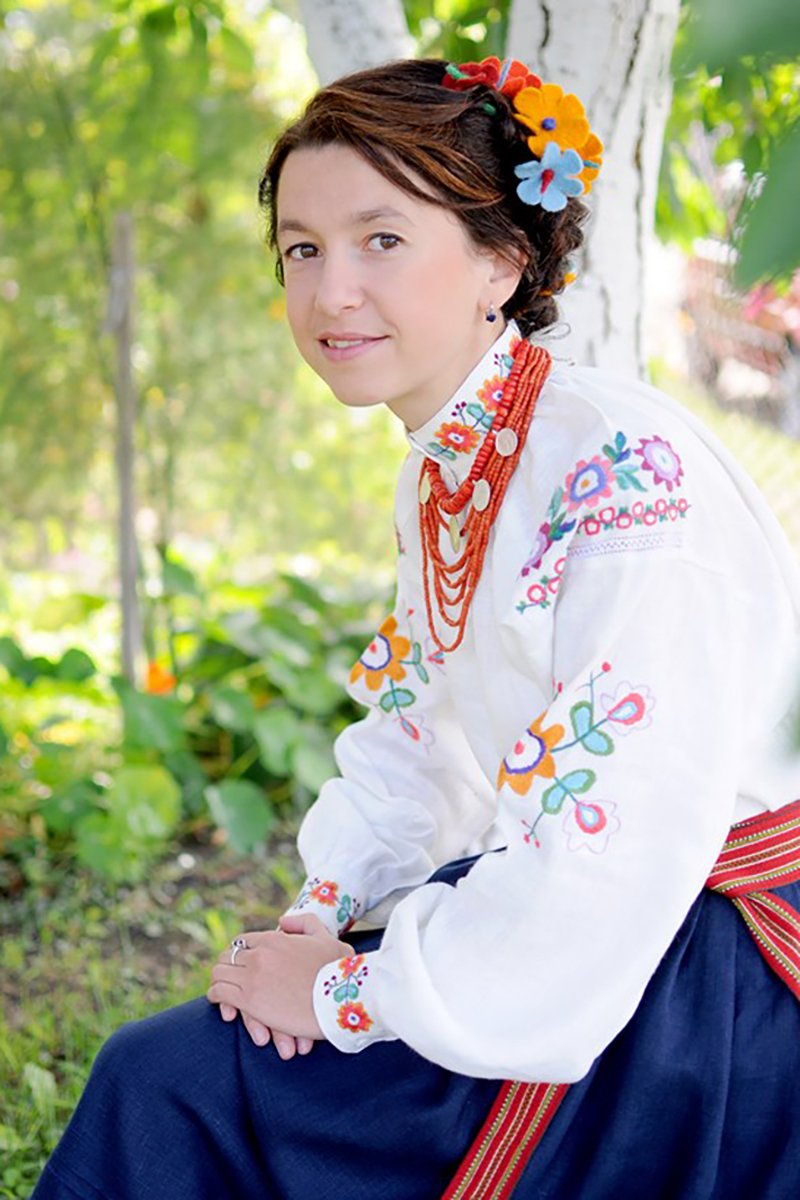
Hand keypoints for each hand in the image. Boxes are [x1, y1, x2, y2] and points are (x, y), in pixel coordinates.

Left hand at [208, 914, 350, 1054]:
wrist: (339, 1001)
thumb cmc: (338, 972)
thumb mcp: (326, 938)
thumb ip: (304, 923)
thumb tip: (281, 921)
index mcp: (275, 939)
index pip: (244, 941)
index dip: (241, 953)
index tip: (242, 963)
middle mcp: (259, 954)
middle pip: (228, 955)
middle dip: (227, 966)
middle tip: (229, 977)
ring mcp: (252, 976)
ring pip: (218, 972)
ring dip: (219, 981)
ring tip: (221, 990)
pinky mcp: (248, 1000)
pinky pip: (219, 993)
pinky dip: (216, 997)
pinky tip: (222, 1005)